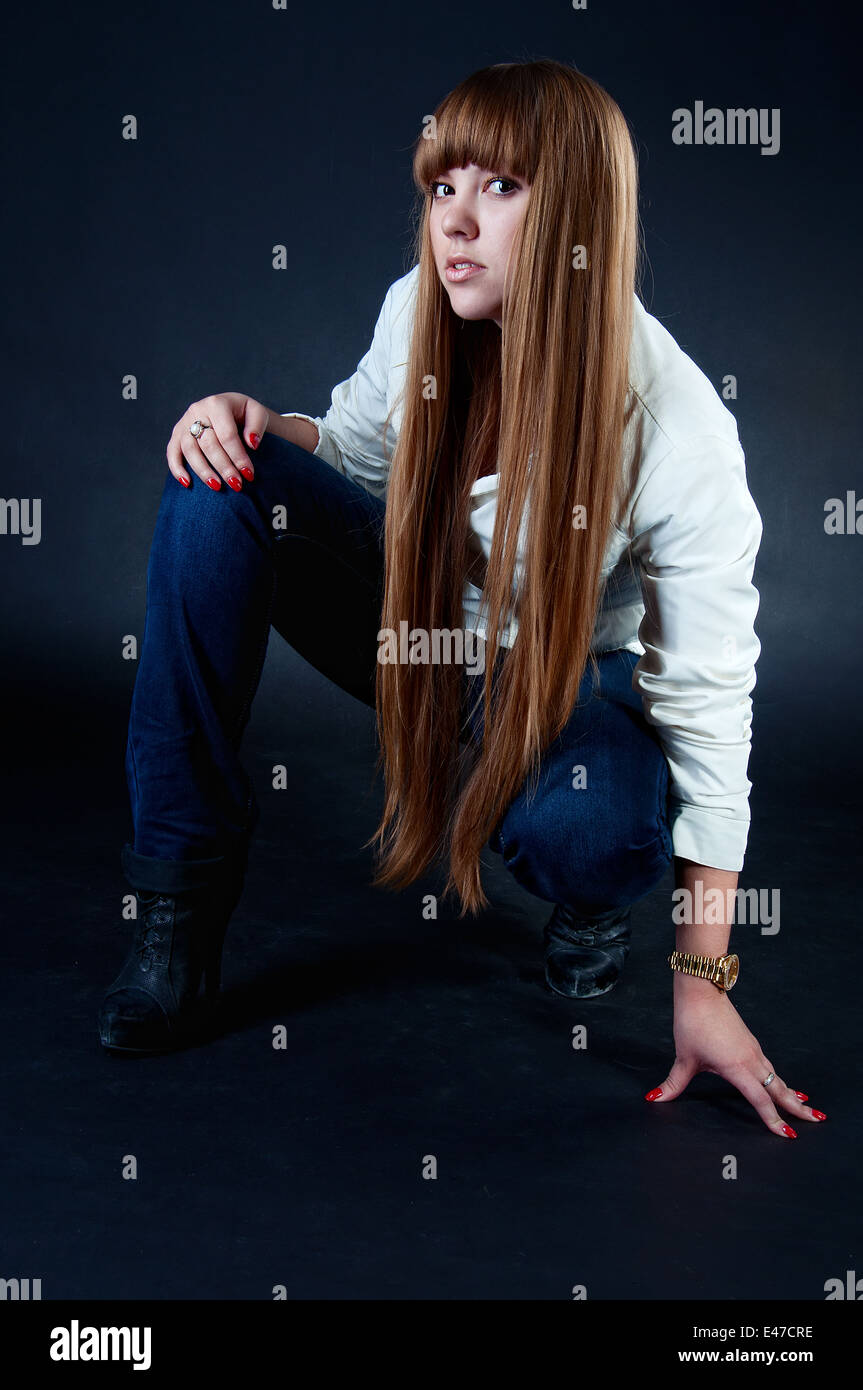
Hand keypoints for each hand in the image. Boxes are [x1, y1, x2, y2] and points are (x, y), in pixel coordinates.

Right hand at [167, 392, 269, 490]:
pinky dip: (176, 468)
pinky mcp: (176, 435)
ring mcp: (184, 423)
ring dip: (203, 471)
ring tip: (217, 487)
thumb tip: (252, 443)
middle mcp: (197, 410)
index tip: (249, 474)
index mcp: (217, 404)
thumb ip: (257, 425)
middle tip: (236, 485)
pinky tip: (187, 483)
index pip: (227, 435)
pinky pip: (172, 452)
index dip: (238, 456)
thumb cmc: (245, 415)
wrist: (229, 410)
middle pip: (208, 444)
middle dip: (223, 467)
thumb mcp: (257, 413)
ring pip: (190, 450)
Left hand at [645, 975, 826, 1137]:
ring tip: (804, 1106)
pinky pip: (770, 1066)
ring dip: (790, 1093)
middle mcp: (751, 1060)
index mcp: (737, 1067)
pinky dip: (779, 1079)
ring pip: (777, 1077)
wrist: (702, 991)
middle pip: (779, 1089)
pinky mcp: (750, 1042)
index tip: (786, 1134)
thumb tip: (655, 1098)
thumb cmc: (693, 1023)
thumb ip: (673, 1083)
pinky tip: (780, 1083)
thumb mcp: (684, 1057)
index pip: (760, 1100)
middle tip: (815, 1121)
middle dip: (797, 1107)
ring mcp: (753, 1049)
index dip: (773, 1119)